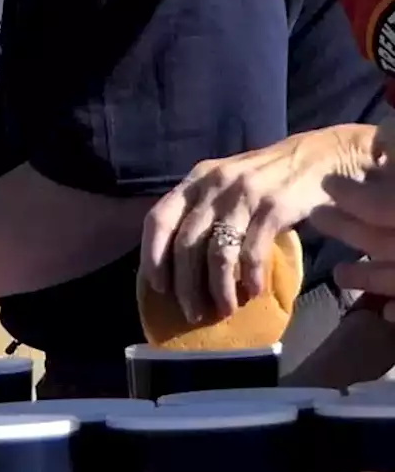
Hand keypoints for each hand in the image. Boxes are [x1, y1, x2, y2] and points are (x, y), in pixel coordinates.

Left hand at [140, 124, 379, 323]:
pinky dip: (250, 277)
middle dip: (186, 284)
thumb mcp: (224, 186)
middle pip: (186, 243)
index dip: (153, 255)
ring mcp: (243, 195)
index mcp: (195, 180)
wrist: (318, 159)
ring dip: (218, 288)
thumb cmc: (265, 180)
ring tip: (223, 311)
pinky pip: (253, 251)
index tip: (158, 287)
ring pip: (218, 252)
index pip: (158, 219)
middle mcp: (213, 185)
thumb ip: (202, 213)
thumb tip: (179, 267)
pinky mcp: (274, 207)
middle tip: (192, 312)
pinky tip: (254, 293)